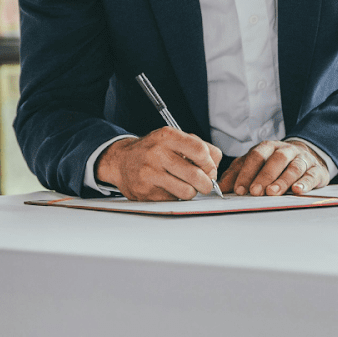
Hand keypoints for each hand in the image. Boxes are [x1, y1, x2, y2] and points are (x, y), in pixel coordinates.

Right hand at [95, 128, 221, 200]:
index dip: (210, 163)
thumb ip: (199, 147)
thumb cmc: (154, 150)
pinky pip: (173, 200)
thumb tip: (215, 164)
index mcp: (167, 136)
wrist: (122, 161)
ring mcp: (150, 174)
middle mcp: (157, 153)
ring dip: (192, 192)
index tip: (209, 169)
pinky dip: (176, 197)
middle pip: (196, 175)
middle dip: (206, 183)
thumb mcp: (174, 139)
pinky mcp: (146, 192)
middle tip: (205, 184)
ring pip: (187, 192)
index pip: (200, 150)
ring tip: (187, 186)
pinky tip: (170, 189)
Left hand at [220, 140, 328, 195]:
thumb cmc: (276, 163)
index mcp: (268, 147)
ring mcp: (302, 159)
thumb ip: (237, 174)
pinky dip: (304, 183)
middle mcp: (285, 151)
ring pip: (293, 167)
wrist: (307, 156)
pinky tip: (297, 191)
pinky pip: (311, 175)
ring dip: (282, 180)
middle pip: (275, 160)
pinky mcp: (316, 170)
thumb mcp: (255, 164)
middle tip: (255, 191)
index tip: (239, 189)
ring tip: (273, 192)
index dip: (246, 172)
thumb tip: (220, 187)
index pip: (256, 156)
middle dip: (264, 176)